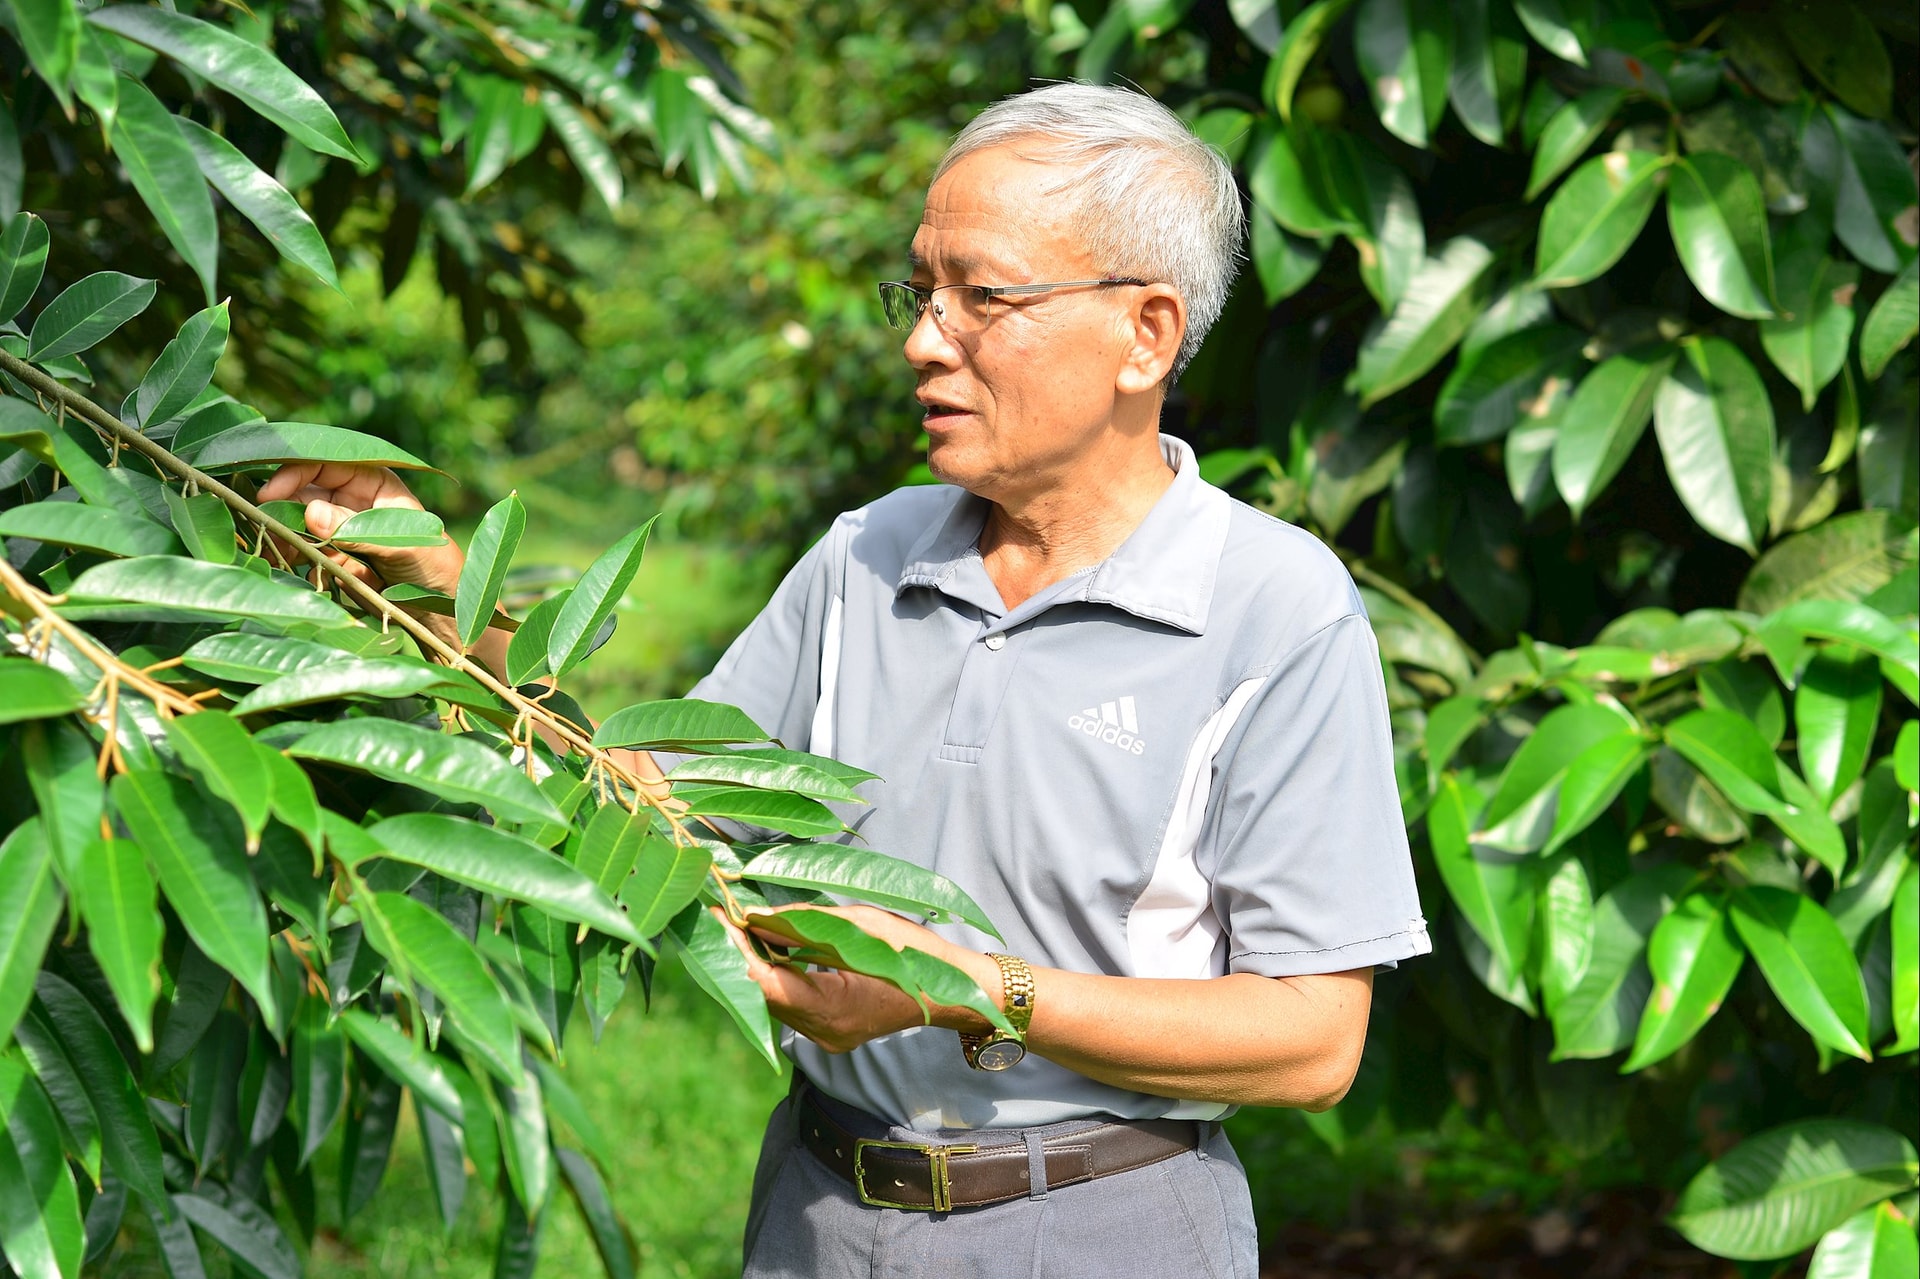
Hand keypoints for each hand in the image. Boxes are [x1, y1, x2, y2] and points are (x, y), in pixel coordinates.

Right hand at [256, 462, 463, 594]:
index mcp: (373, 481)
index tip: (269, 494)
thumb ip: (358, 531)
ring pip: (298, 524)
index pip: (324, 463)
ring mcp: (340, 529)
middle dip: (281, 509)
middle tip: (263, 526)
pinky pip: (305, 552)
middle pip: (303, 493)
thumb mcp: (401, 546)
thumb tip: (311, 513)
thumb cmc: (434, 566)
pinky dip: (297, 560)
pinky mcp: (334, 557)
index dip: (294, 473)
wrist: (442, 611)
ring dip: (284, 536)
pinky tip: (300, 569)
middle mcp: (352, 500)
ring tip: (275, 551)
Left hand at [717, 904, 998, 1053]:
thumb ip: (804, 925)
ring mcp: (825, 1039)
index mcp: (832, 1008)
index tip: (720, 915)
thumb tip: (755, 918)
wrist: (952, 993)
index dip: (737, 948)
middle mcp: (822, 1033)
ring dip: (757, 964)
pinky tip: (772, 949)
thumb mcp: (860, 925)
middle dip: (742, 953)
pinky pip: (791, 1005)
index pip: (764, 981)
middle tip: (725, 914)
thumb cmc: (913, 952)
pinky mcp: (828, 1034)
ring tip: (744, 926)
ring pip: (773, 1001)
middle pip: (763, 994)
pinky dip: (778, 977)